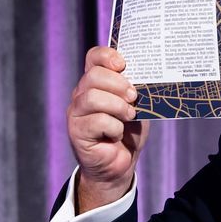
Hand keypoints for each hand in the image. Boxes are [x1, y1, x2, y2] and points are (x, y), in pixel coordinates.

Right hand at [67, 46, 147, 210]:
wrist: (120, 165)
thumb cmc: (128, 133)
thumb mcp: (136, 106)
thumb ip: (134, 90)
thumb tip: (144, 76)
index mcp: (95, 83)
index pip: (93, 57)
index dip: (107, 56)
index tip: (123, 65)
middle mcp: (82, 94)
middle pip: (94, 76)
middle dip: (119, 84)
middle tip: (133, 97)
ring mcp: (76, 113)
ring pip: (93, 97)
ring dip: (118, 106)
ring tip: (129, 116)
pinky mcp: (77, 132)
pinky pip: (97, 121)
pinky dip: (114, 128)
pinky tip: (117, 135)